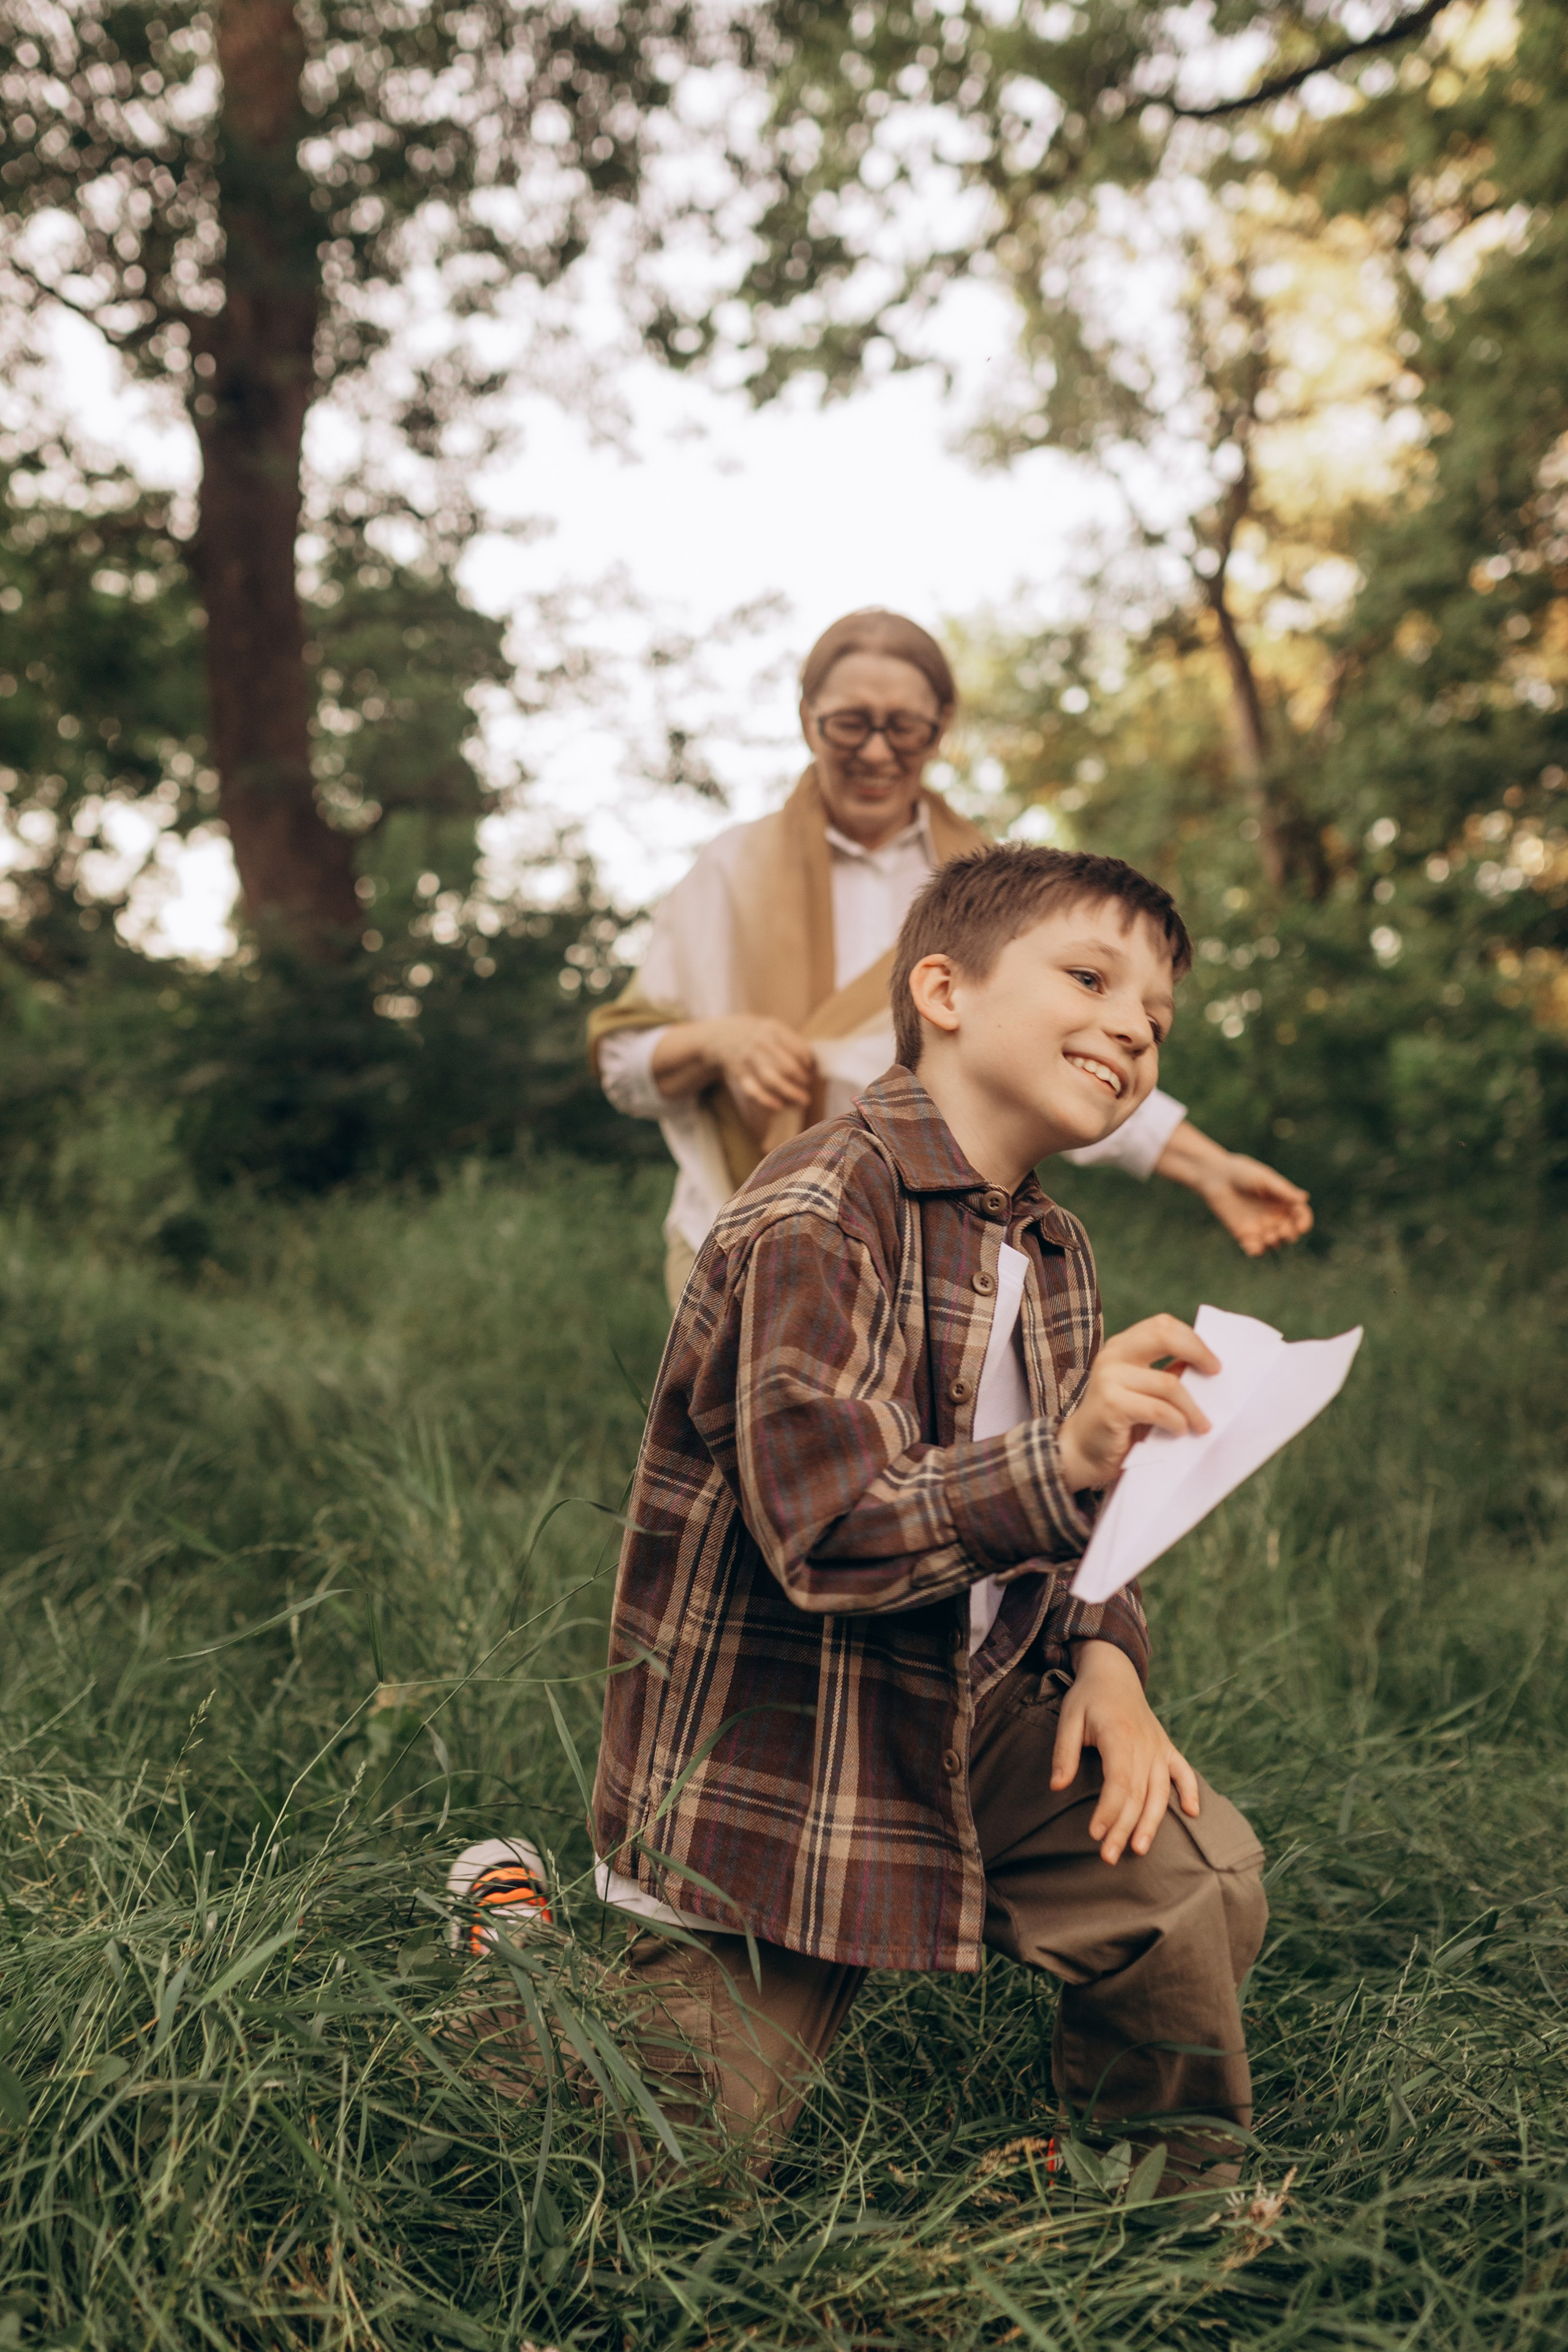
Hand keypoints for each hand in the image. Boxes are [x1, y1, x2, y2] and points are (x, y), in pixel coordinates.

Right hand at [653, 1015, 814, 1132]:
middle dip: (802, 1079)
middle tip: (808, 1086)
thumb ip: (790, 1041)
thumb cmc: (755, 1034)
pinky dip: (766, 1100)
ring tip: (803, 1100)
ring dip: (790, 1092)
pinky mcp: (739, 1073)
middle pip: (787, 1066)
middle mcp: (760, 1043)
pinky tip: (778, 1106)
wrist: (720, 1035)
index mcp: (773, 1029)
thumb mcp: (771, 1028)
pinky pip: (753, 1089)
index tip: (811, 1069)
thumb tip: (813, 1063)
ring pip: (772, 1079)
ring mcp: (749, 1058)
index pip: (799, 1048)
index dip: (808, 1062)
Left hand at [1052, 1640, 1199, 1863]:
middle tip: (1108, 1857)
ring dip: (1152, 1823)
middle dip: (1124, 1828)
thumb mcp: (1068, 1718)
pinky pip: (1183, 1772)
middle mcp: (1144, 1744)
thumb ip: (1064, 1752)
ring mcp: (1159, 1747)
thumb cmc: (1088, 1698)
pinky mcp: (1166, 1748)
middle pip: (1138, 1794)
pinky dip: (1191, 1791)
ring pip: (1160, 1791)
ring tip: (1140, 1850)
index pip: (1118, 1781)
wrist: (1114, 1673)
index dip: (1109, 1810)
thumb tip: (1057, 1786)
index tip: (1095, 1834)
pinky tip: (1193, 1814)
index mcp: (1120, 1735)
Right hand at [1057, 1313, 1218, 1491]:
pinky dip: (1177, 1422)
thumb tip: (1206, 1366)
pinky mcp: (1111, 1405)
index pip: (1162, 1325)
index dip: (1193, 1340)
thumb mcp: (1146, 1393)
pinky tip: (1180, 1432)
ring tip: (1201, 1425)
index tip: (1213, 1364)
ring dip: (1192, 1408)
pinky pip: (1158, 1410)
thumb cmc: (1121, 1423)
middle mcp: (1112, 1356)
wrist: (1082, 1452)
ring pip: (1168, 1383)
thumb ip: (1168, 1375)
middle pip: (1163, 1335)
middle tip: (1216, 1373)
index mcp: (1122, 1347)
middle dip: (1197, 1352)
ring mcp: (1108, 1379)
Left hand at [1153, 1120, 1311, 1255]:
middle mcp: (1275, 1216)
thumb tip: (1304, 1198)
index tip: (1302, 1227)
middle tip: (1281, 1231)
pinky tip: (1254, 1247)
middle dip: (1290, 1235)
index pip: (1301, 1215)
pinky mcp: (1244, 1234)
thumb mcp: (1264, 1179)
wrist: (1216, 1177)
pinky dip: (1257, 1251)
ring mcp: (1261, 1227)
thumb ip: (1283, 1191)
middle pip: (1291, 1233)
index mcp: (1284, 1201)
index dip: (1304, 1222)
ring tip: (1269, 1237)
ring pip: (1275, 1244)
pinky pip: (1255, 1249)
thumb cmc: (1242, 1172)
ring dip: (1275, 1243)